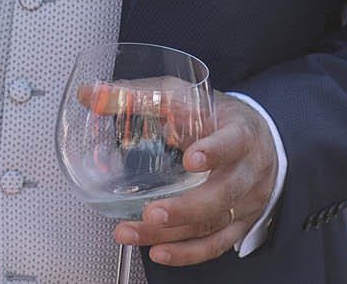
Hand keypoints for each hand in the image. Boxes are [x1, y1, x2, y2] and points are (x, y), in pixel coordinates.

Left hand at [117, 92, 275, 266]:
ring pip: (213, 223)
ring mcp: (246, 201)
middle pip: (223, 194)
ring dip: (173, 234)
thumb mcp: (183, 96)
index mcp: (240, 134)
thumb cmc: (216, 117)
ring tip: (135, 231)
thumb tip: (89, 95)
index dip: (215, 151)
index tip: (192, 159)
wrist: (257, 139)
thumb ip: (137, 96)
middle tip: (152, 212)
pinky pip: (215, 244)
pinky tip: (158, 251)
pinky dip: (186, 252)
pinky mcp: (238, 223)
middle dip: (185, 208)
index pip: (233, 142)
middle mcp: (247, 171)